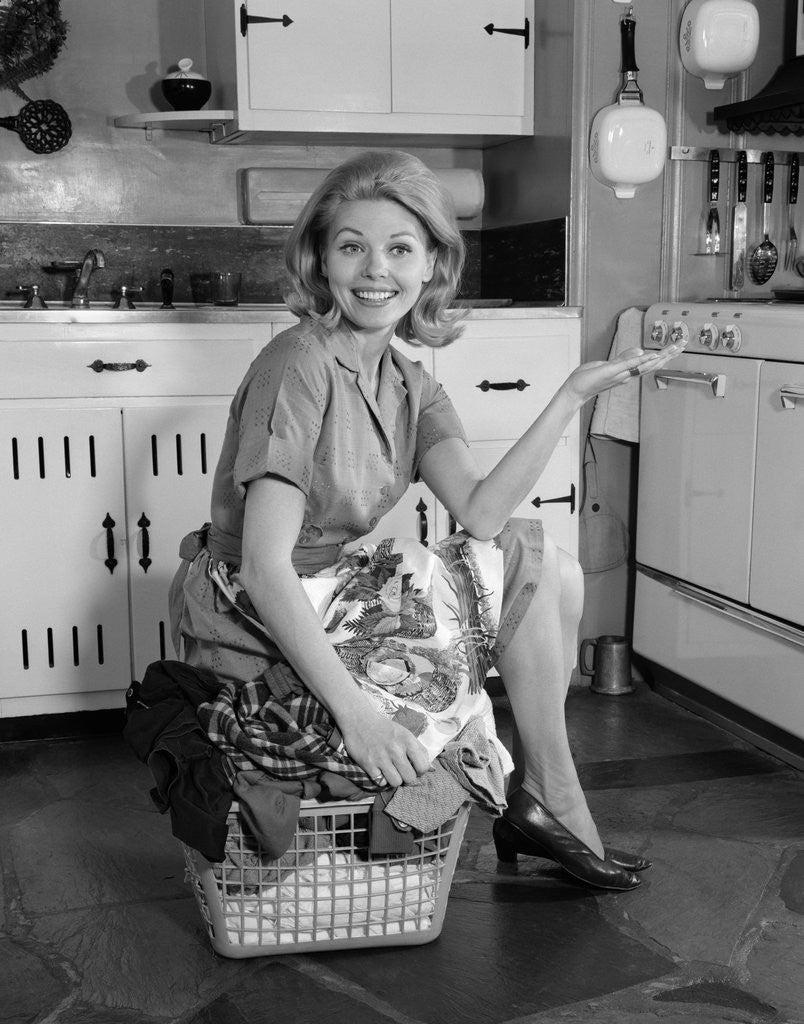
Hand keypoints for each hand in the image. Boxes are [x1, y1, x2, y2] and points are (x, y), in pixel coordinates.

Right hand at [338, 703, 431, 787]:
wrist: (358, 719)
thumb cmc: (384, 727)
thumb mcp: (405, 733)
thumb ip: (419, 750)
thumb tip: (432, 769)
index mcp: (408, 740)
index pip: (423, 767)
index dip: (420, 770)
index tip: (413, 767)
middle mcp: (396, 749)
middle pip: (410, 778)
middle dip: (406, 777)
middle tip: (400, 770)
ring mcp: (381, 758)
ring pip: (396, 783)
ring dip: (394, 779)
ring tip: (390, 771)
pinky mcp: (368, 764)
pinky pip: (380, 782)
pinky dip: (380, 778)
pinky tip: (378, 769)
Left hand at [563, 343, 683, 407]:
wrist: (574, 391)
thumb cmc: (588, 379)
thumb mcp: (608, 365)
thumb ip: (624, 358)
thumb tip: (639, 350)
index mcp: (627, 372)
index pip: (649, 362)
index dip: (664, 355)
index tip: (677, 347)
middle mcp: (627, 374)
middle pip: (652, 364)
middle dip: (668, 354)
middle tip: (683, 344)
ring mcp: (620, 373)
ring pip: (644, 364)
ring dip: (660, 356)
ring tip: (675, 348)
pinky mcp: (611, 371)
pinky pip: (628, 365)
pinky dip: (641, 360)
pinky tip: (652, 355)